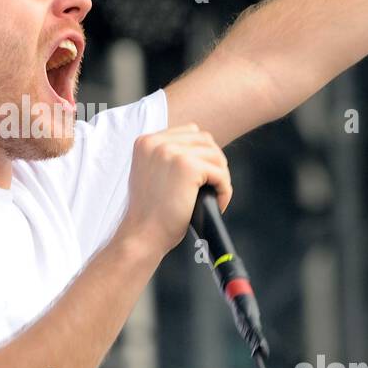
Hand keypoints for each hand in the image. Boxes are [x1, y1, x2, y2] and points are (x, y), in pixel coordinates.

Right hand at [119, 124, 232, 250]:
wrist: (142, 235)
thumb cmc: (148, 213)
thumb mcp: (149, 173)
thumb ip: (166, 157)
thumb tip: (199, 152)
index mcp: (145, 141)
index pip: (189, 132)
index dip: (201, 153)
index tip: (202, 175)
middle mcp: (156, 142)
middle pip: (205, 141)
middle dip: (213, 163)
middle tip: (211, 186)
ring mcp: (172, 152)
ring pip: (216, 156)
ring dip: (221, 177)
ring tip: (214, 196)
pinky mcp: (188, 167)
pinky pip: (220, 174)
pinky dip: (224, 190)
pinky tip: (217, 203)